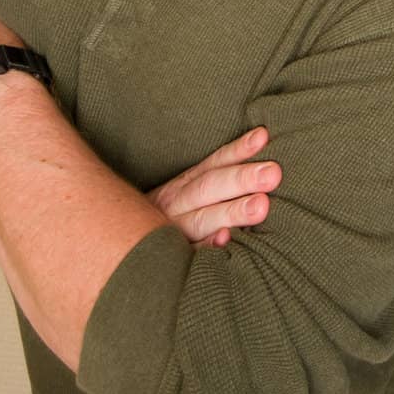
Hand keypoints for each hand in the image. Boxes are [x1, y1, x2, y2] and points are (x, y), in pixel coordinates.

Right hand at [149, 127, 281, 246]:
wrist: (121, 243)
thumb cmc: (172, 215)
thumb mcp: (187, 190)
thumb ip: (219, 175)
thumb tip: (261, 148)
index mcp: (184, 184)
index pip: (214, 164)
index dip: (238, 150)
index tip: (263, 136)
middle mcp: (177, 203)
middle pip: (210, 187)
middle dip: (242, 179)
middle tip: (273, 174)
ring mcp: (173, 230)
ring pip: (202, 219)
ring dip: (231, 212)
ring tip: (261, 206)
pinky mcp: (173, 257)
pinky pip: (189, 252)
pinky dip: (206, 246)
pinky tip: (225, 239)